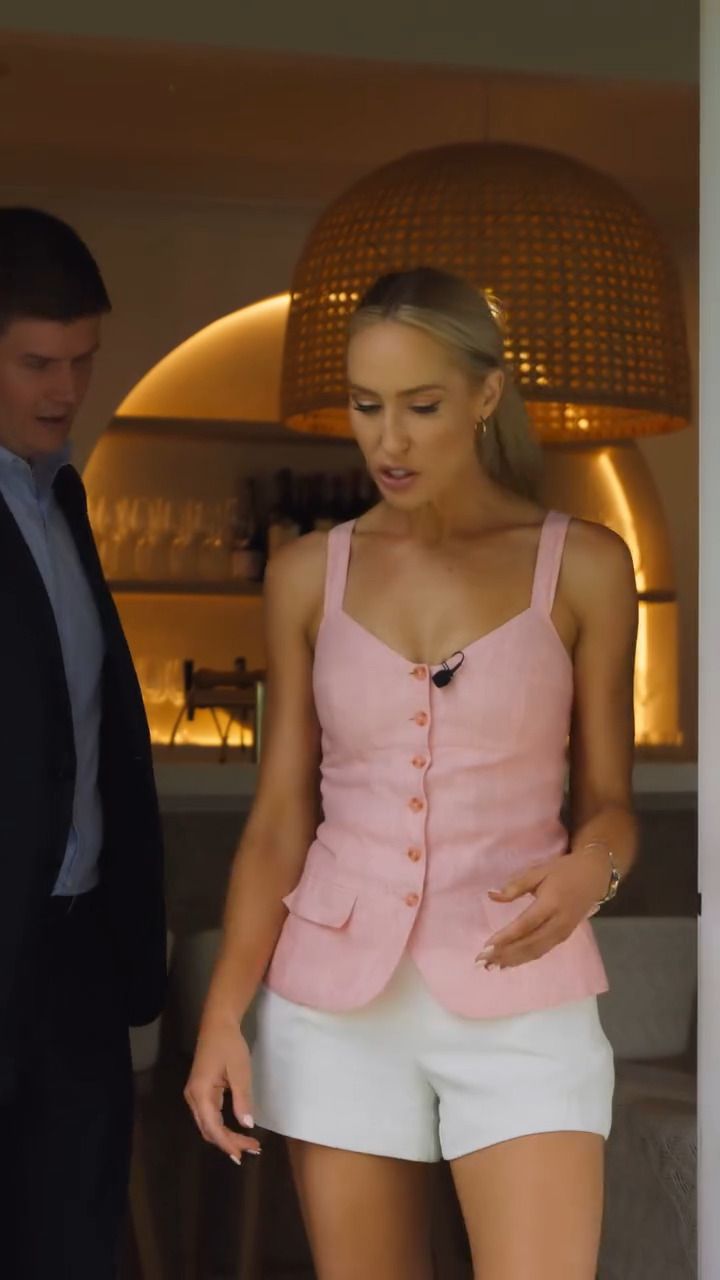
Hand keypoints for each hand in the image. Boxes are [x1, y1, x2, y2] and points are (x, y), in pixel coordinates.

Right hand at [184, 1012, 260, 1164]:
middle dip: (229, 1143)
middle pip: (208, 1130)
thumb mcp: (240, 1071)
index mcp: (201, 1093)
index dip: (227, 1143)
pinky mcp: (199, 1093)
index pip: (212, 1127)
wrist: (217, 1025)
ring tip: (248, 1144)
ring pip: (207, 1125)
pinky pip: (208, 1117)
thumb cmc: (230, 1045)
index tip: (242, 1155)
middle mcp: (193, 1098)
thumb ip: (242, 1099)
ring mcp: (194, 1096)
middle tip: (253, 1149)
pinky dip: (221, 1128)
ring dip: (226, 1137)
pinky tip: (235, 1132)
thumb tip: (247, 1125)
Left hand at [475, 847, 611, 969]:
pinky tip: (509, 962)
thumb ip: (516, 885)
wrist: (594, 877)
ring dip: (513, 960)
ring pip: (535, 951)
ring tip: (491, 966)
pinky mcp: (563, 937)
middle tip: (482, 961)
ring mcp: (562, 933)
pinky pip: (542, 951)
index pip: (525, 925)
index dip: (506, 937)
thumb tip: (491, 895)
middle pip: (529, 943)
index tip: (486, 946)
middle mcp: (558, 923)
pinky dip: (524, 958)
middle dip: (505, 954)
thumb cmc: (564, 871)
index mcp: (551, 903)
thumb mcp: (539, 871)